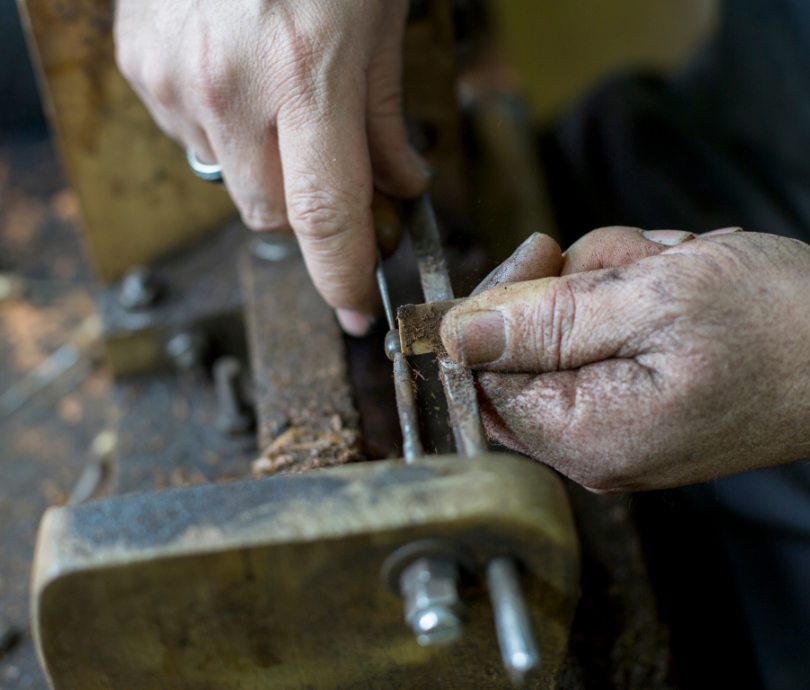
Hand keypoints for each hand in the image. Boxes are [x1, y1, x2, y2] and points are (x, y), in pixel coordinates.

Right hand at [115, 0, 429, 334]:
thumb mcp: (382, 19)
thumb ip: (385, 118)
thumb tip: (397, 186)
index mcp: (307, 71)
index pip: (323, 217)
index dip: (342, 274)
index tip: (354, 308)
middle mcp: (231, 84)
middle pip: (272, 216)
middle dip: (309, 209)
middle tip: (330, 168)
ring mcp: (177, 75)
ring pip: (231, 181)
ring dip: (266, 165)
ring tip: (281, 96)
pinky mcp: (142, 62)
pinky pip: (191, 136)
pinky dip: (225, 127)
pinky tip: (239, 74)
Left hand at [441, 227, 809, 490]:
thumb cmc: (778, 326)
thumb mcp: (652, 301)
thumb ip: (541, 321)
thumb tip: (455, 333)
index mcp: (583, 436)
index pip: (480, 374)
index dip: (493, 306)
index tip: (538, 255)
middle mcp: (589, 445)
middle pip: (515, 354)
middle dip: (563, 292)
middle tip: (629, 269)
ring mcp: (613, 423)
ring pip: (557, 330)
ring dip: (606, 284)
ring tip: (672, 276)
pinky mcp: (634, 399)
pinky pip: (596, 333)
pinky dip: (628, 295)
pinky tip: (678, 286)